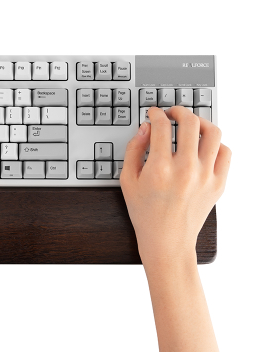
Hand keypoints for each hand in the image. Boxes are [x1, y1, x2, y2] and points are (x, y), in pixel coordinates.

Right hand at [120, 106, 230, 267]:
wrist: (167, 241)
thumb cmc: (145, 213)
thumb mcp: (127, 180)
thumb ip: (134, 149)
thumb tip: (146, 128)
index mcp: (160, 168)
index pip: (162, 125)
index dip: (156, 113)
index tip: (153, 113)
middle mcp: (185, 169)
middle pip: (190, 122)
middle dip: (178, 111)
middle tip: (172, 113)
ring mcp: (205, 176)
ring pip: (213, 132)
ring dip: (200, 122)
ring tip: (191, 124)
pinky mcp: (218, 184)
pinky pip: (225, 152)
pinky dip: (215, 143)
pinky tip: (203, 145)